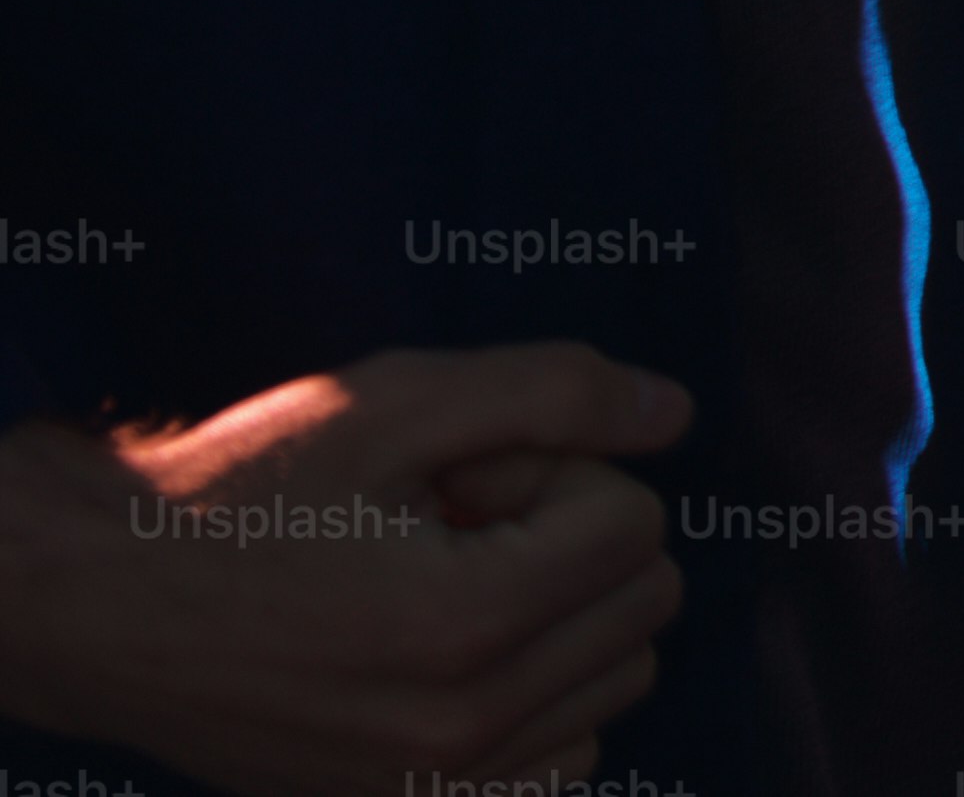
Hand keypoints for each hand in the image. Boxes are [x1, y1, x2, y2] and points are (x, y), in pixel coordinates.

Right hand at [0, 347, 688, 795]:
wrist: (103, 604)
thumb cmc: (240, 495)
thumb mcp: (394, 402)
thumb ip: (555, 391)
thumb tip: (673, 413)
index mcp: (464, 625)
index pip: (635, 521)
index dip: (557, 473)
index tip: (463, 478)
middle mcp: (460, 729)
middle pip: (643, 599)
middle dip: (568, 540)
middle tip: (451, 526)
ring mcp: (434, 788)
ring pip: (618, 677)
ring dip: (560, 617)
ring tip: (440, 585)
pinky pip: (564, 757)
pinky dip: (541, 697)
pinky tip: (455, 655)